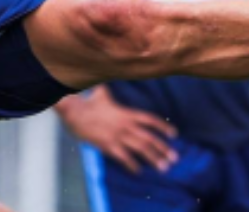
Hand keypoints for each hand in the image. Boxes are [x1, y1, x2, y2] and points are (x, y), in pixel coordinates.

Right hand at [56, 85, 176, 174]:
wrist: (74, 112)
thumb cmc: (87, 102)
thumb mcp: (102, 93)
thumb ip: (111, 90)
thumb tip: (110, 77)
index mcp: (126, 113)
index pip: (150, 120)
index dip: (163, 127)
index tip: (175, 135)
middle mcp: (125, 125)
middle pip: (149, 138)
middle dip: (163, 149)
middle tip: (174, 159)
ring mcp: (117, 136)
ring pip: (140, 149)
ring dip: (153, 158)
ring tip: (163, 168)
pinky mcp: (107, 145)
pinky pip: (123, 157)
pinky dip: (131, 165)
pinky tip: (138, 171)